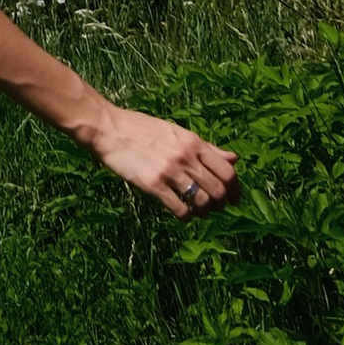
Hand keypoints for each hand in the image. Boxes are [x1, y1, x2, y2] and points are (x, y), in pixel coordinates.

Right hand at [79, 106, 236, 214]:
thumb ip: (207, 147)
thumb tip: (235, 159)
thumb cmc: (142, 128)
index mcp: (193, 142)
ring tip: (199, 211)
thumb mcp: (178, 132)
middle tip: (215, 207)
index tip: (234, 198)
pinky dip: (186, 216)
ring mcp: (169, 171)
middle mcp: (185, 156)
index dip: (235, 189)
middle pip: (218, 190)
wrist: (109, 128)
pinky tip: (182, 213)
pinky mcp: (153, 185)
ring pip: (202, 202)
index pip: (227, 171)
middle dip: (221, 204)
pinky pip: (180, 209)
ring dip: (204, 211)